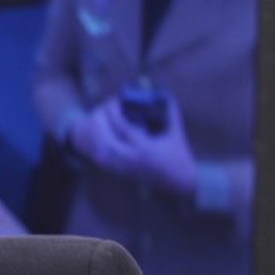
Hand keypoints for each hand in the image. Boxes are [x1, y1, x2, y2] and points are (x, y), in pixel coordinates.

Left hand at [70, 96, 197, 196]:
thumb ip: (171, 112)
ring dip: (95, 136)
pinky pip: (102, 162)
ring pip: (99, 153)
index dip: (114, 112)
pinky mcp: (122, 173)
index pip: (122, 127)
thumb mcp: (175, 132)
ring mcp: (124, 168)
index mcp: (144, 147)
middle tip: (100, 110)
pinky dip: (96, 149)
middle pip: (105, 140)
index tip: (112, 100)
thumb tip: (166, 94)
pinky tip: (98, 138)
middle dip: (100, 122)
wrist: (179, 180)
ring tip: (95, 123)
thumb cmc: (179, 155)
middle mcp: (131, 159)